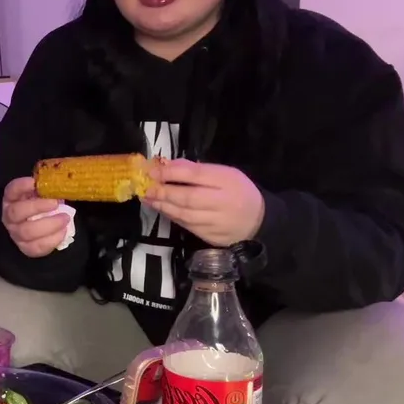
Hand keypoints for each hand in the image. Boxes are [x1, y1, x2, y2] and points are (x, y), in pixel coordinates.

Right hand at [1, 177, 69, 256]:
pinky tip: (63, 231)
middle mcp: (10, 217)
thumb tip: (60, 184)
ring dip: (49, 225)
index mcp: (12, 199)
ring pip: (27, 232)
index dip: (21, 186)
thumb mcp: (41, 193)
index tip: (34, 182)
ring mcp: (16, 234)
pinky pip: (36, 247)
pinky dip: (52, 239)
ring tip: (65, 218)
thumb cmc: (42, 205)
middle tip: (56, 203)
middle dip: (37, 207)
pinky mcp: (26, 248)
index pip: (11, 190)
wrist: (40, 225)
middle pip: (16, 212)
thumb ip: (46, 188)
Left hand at [144, 159, 264, 246]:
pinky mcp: (210, 237)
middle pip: (189, 197)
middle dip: (164, 192)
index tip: (152, 170)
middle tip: (145, 187)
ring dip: (163, 206)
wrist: (258, 222)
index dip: (172, 172)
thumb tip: (168, 165)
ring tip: (147, 198)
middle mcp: (223, 203)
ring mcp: (216, 223)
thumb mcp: (225, 174)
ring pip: (185, 215)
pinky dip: (172, 216)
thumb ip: (198, 170)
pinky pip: (187, 226)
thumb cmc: (238, 192)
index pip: (196, 175)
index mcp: (228, 181)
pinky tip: (161, 208)